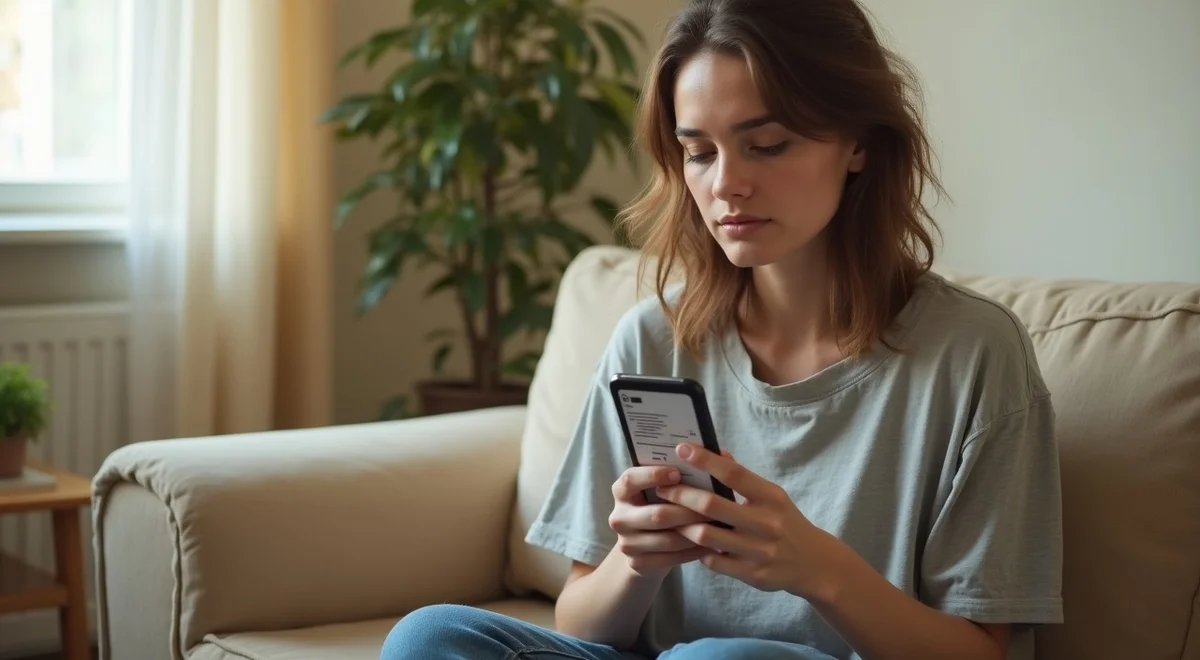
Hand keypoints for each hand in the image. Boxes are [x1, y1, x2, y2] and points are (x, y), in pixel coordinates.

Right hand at [608, 465, 714, 578]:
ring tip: (717, 526)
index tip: (678, 472)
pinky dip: (693, 552)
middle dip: (688, 510)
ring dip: (695, 533)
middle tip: (714, 506)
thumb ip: (688, 470)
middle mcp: (619, 516)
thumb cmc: (663, 505)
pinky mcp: (637, 564)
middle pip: (656, 514)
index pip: (631, 479)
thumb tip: (722, 454)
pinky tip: (710, 545)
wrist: (647, 546)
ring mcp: (626, 543)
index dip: (653, 475)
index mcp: (622, 490)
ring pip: (667, 539)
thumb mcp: (667, 488)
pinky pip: (670, 558)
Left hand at [653, 443, 848, 598]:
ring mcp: (759, 551)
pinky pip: (712, 560)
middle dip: (680, 495)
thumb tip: (717, 452)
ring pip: (705, 535)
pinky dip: (698, 550)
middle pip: (711, 505)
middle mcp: (766, 523)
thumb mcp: (772, 496)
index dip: (705, 460)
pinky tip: (691, 542)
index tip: (682, 449)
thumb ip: (744, 477)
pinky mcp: (752, 574)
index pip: (733, 474)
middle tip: (662, 488)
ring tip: (670, 516)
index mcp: (771, 497)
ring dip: (682, 524)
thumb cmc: (784, 522)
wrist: (814, 563)